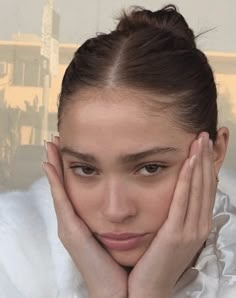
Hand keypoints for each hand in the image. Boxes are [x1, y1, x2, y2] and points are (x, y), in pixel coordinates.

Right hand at [42, 137, 127, 297]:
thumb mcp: (122, 234)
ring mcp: (68, 225)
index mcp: (84, 222)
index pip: (73, 189)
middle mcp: (72, 222)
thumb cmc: (121, 261)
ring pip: (58, 188)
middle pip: (61, 185)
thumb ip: (122, 218)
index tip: (64, 148)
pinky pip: (60, 199)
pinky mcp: (70, 230)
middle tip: (52, 139)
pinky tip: (49, 162)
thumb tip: (131, 203)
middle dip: (56, 162)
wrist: (120, 290)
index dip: (67, 169)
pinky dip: (54, 180)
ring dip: (53, 164)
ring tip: (50, 143)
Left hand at [128, 132, 216, 297]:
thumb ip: (172, 215)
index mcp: (195, 225)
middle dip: (206, 158)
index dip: (206, 165)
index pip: (204, 189)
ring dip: (200, 163)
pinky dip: (188, 180)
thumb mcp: (167, 235)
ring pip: (198, 189)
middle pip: (205, 184)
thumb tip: (173, 196)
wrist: (145, 291)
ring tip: (200, 140)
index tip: (204, 145)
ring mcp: (190, 230)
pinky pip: (183, 201)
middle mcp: (198, 226)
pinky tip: (189, 162)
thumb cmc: (153, 261)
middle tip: (205, 135)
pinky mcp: (176, 235)